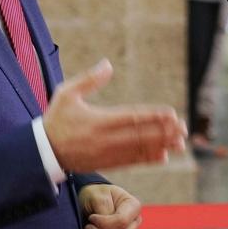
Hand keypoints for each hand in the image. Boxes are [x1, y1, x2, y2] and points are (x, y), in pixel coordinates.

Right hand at [42, 60, 184, 173]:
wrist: (43, 152)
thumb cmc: (56, 120)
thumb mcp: (66, 94)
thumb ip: (88, 79)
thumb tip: (107, 64)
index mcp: (98, 120)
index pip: (132, 117)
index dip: (153, 117)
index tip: (172, 114)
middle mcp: (105, 139)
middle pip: (140, 135)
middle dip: (164, 132)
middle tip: (184, 129)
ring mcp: (107, 154)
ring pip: (139, 150)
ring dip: (161, 146)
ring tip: (180, 143)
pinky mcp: (106, 164)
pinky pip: (131, 161)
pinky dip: (147, 159)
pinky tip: (163, 156)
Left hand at [78, 184, 142, 228]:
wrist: (91, 202)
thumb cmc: (96, 196)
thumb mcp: (98, 196)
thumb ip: (104, 209)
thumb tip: (105, 227)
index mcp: (133, 206)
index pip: (122, 222)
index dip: (104, 223)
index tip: (91, 217)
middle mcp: (135, 222)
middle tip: (87, 227)